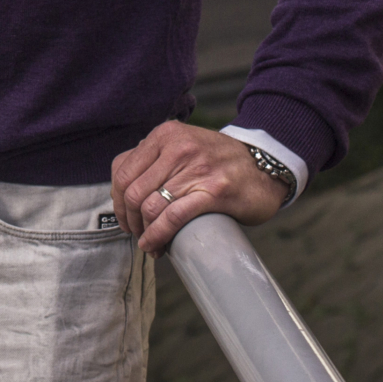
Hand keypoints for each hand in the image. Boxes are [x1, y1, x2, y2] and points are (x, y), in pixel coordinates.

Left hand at [111, 122, 286, 253]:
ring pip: (150, 206)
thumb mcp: (182, 146)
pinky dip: (158, 236)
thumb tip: (123, 191)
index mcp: (165, 135)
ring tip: (150, 244)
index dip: (117, 202)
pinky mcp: (214, 191)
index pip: (122, 170)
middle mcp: (177, 148)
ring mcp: (197, 169)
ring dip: (144, 233)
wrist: (265, 166)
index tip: (125, 219)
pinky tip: (157, 246)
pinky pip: (173, 217)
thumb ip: (154, 159)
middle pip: (132, 192)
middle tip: (138, 235)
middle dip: (130, 220)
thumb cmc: (219, 162)